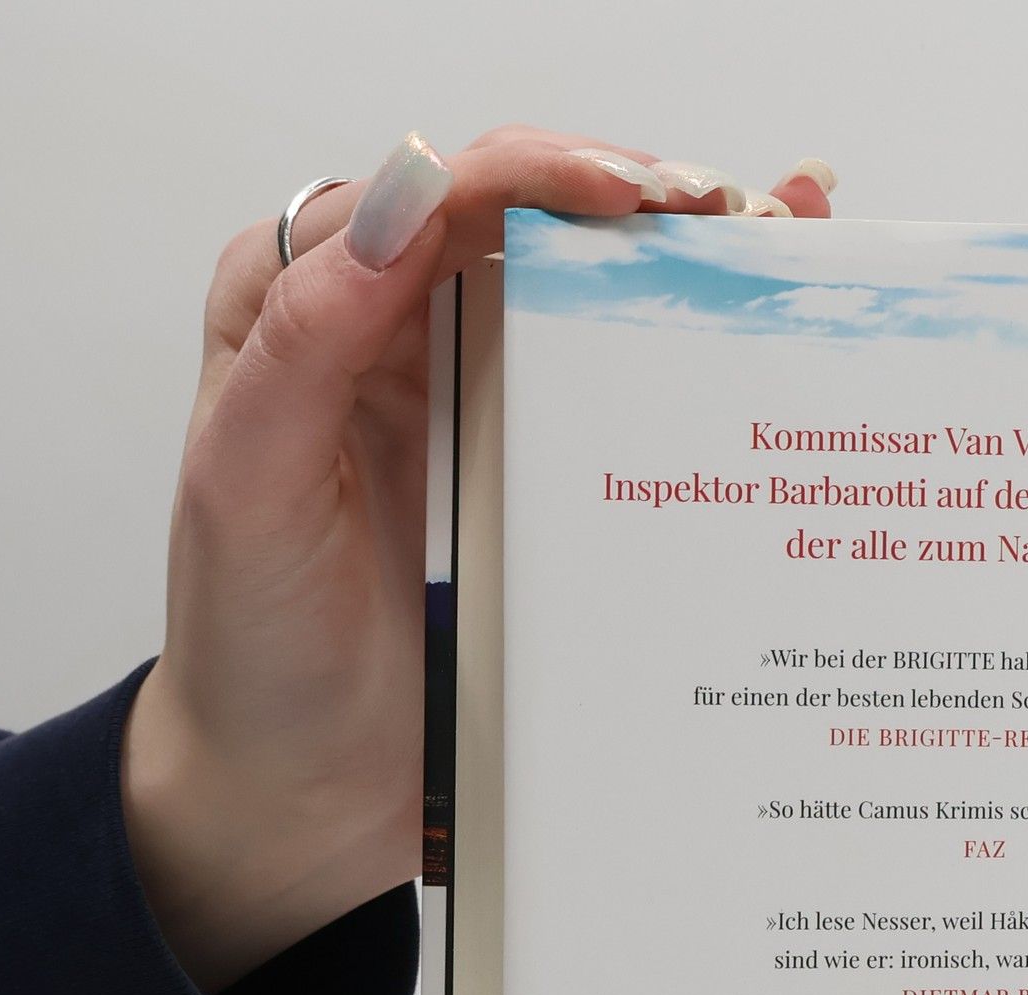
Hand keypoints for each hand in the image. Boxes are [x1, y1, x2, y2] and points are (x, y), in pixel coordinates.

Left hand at [124, 127, 835, 993]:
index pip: (441, 193)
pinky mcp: (535, 482)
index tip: (643, 203)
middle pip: (536, 224)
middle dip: (646, 203)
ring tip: (781, 247)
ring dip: (684, 264)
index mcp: (318, 308)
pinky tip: (759, 320)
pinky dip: (689, 353)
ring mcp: (480, 410)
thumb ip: (301, 345)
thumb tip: (392, 214)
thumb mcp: (246, 488)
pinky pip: (614, 395)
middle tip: (741, 220)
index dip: (547, 173)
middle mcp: (405, 339)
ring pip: (587, 297)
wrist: (295, 787)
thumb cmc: (252, 645)